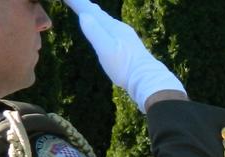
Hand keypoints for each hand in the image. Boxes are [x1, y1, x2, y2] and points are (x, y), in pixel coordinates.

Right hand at [65, 0, 185, 111]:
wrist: (148, 81)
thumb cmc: (125, 67)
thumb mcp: (106, 49)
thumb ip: (95, 32)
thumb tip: (84, 15)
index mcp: (113, 27)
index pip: (91, 12)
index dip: (78, 3)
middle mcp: (121, 29)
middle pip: (100, 15)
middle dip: (87, 7)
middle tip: (77, 1)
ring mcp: (127, 38)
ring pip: (107, 22)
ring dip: (97, 16)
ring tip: (91, 11)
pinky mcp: (130, 48)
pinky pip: (113, 31)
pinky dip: (105, 26)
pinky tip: (108, 32)